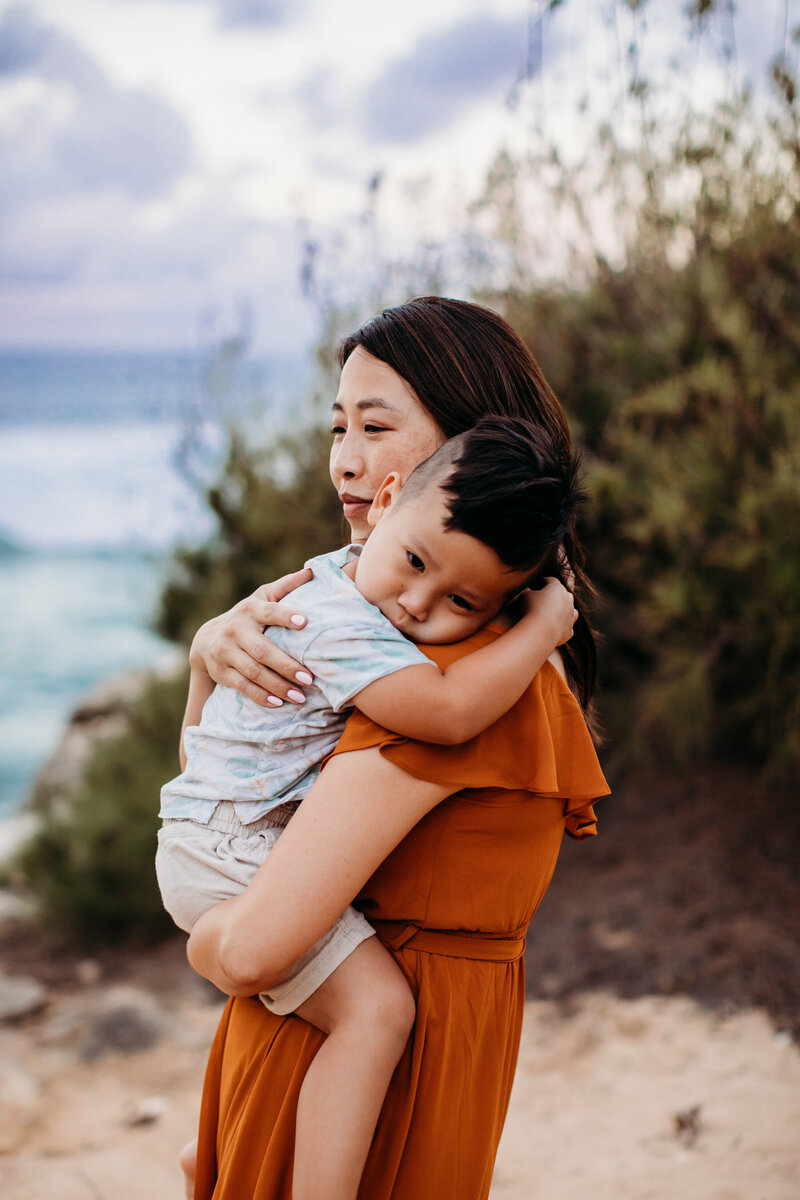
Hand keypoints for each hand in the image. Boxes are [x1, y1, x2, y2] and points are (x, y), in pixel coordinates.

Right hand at [189, 568, 313, 705]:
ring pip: (253, 672)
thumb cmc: (247, 617)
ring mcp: (225, 652)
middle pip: (262, 650)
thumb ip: (285, 587)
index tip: (304, 621)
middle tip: (309, 678)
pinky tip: (278, 702)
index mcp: (250, 609)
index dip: (285, 615)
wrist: (207, 640)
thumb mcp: (262, 598)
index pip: (269, 611)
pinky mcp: (221, 672)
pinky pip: (242, 687)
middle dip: (286, 665)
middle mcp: (235, 630)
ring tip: (299, 696)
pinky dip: (260, 696)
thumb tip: (312, 570)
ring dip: (277, 685)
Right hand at [521, 577, 576, 646]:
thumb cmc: (531, 609)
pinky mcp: (569, 631)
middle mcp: (568, 600)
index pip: (551, 581)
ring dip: (564, 611)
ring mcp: (570, 616)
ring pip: (572, 611)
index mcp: (557, 588)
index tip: (537, 584)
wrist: (540, 631)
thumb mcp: (524, 596)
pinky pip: (567, 628)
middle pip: (564, 594)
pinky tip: (555, 629)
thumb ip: (528, 592)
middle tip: (545, 599)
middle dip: (556, 595)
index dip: (543, 582)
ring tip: (555, 614)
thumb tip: (528, 592)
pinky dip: (562, 628)